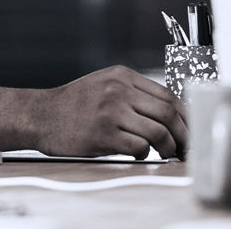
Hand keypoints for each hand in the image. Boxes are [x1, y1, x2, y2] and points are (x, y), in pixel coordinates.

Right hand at [31, 65, 187, 158]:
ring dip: (168, 147)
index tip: (189, 130)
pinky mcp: (103, 134)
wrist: (40, 115)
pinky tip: (138, 152)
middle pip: (168, 113)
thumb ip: (133, 92)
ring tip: (165, 153)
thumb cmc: (73, 104)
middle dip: (183, 134)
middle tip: (185, 147)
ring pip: (158, 132)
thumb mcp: (103, 85)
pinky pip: (139, 147)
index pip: (168, 95)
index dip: (185, 116)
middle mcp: (118, 90)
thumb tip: (170, 112)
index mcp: (122, 76)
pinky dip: (145, 153)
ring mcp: (110, 112)